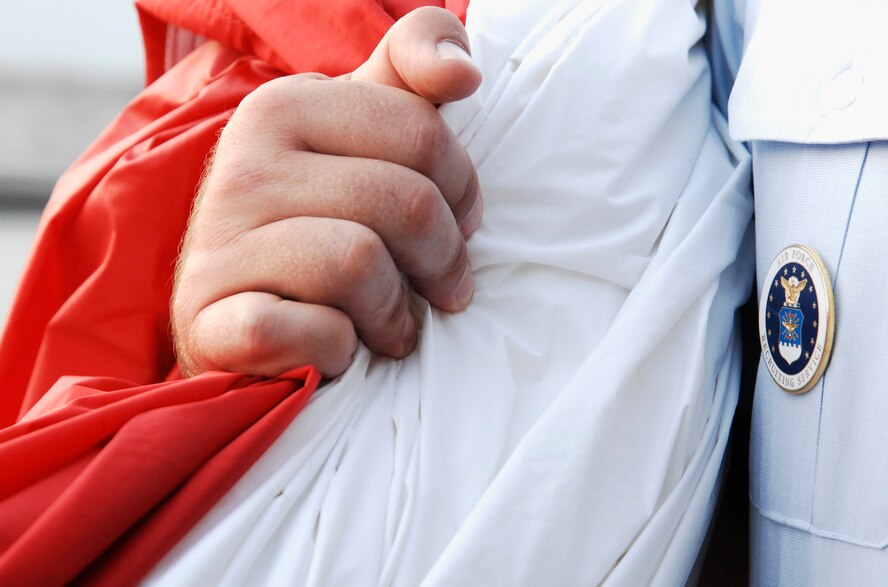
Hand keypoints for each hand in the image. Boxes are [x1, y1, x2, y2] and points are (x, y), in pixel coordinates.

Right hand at [172, 7, 481, 377]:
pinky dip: (341, 350)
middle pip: (405, 202)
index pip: (422, 132)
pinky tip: (336, 348)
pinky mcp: (209, 319)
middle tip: (439, 287)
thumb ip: (409, 73)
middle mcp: (243, 166)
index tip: (460, 220)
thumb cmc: (319, 223)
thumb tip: (462, 72)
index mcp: (283, 107)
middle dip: (442, 259)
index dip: (462, 188)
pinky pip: (314, 330)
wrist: (233, 315)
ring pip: (361, 264)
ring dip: (395, 314)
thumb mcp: (360, 136)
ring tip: (391, 324)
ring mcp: (219, 243)